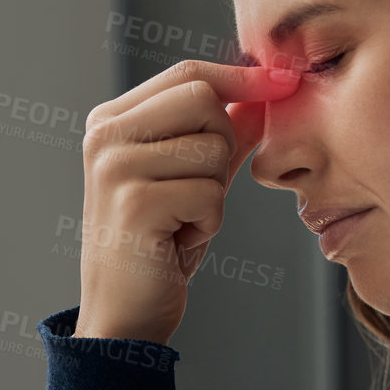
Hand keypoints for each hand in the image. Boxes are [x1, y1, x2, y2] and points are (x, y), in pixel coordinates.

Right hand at [73, 59, 301, 343]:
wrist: (125, 315)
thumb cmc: (157, 247)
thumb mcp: (193, 180)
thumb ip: (222, 135)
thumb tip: (264, 94)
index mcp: (111, 121)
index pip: (188, 74)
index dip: (242, 77)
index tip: (285, 81)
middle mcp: (104, 135)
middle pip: (203, 100)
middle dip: (222, 145)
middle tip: (198, 189)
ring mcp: (115, 167)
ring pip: (211, 147)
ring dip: (214, 192)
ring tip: (182, 220)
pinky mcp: (134, 202)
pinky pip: (210, 192)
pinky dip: (209, 222)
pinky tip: (178, 240)